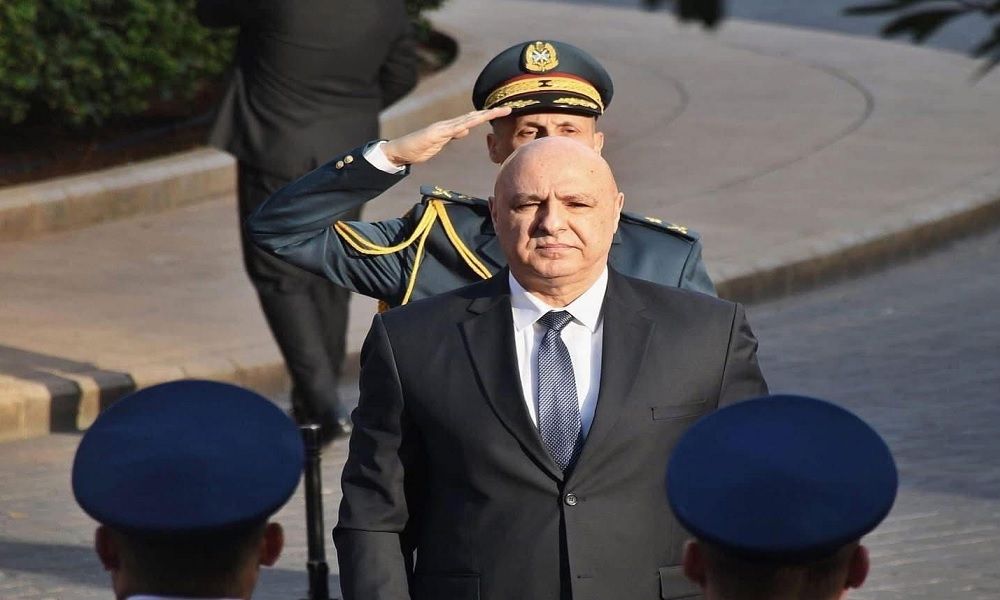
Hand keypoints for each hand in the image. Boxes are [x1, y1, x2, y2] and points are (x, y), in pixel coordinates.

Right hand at [382, 107, 511, 166]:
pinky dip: (463, 126)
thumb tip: (466, 129)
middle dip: (491, 113)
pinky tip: (473, 123)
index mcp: (451, 128)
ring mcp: (442, 129)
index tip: (502, 113)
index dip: (487, 116)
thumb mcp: (441, 143)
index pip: (473, 120)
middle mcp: (448, 125)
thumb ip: (453, 135)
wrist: (401, 151)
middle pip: (473, 117)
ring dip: (482, 116)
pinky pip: (452, 130)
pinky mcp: (435, 134)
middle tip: (508, 109)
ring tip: (496, 111)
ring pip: (466, 120)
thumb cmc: (419, 148)